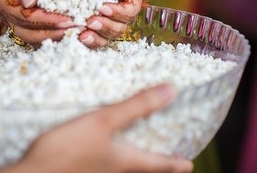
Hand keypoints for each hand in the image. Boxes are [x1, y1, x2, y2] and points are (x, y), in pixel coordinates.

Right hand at [0, 0, 74, 44]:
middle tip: (78, 28)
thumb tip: (29, 2)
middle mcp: (7, 10)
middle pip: (27, 33)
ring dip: (55, 36)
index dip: (46, 20)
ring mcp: (16, 13)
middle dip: (53, 33)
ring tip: (79, 30)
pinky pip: (40, 27)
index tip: (68, 20)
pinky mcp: (27, 12)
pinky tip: (74, 27)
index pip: (23, 17)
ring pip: (34, 35)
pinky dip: (56, 30)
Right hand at [0, 84, 192, 172]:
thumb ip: (135, 106)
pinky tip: (97, 146)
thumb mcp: (103, 121)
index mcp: (124, 161)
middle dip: (154, 162)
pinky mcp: (79, 169)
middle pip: (140, 168)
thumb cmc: (68, 149)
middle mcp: (113, 171)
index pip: (158, 164)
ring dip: (131, 157)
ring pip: (120, 167)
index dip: (175, 163)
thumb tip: (171, 91)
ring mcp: (95, 171)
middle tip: (166, 155)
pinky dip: (108, 154)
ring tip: (134, 147)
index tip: (188, 164)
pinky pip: (101, 163)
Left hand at [51, 0, 141, 47]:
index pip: (130, 10)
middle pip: (118, 28)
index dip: (119, 12)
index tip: (102, 8)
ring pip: (103, 37)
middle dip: (105, 27)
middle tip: (89, 22)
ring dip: (94, 38)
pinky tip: (70, 36)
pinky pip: (86, 37)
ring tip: (80, 35)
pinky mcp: (83, 22)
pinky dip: (79, 39)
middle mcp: (116, 9)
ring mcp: (100, 18)